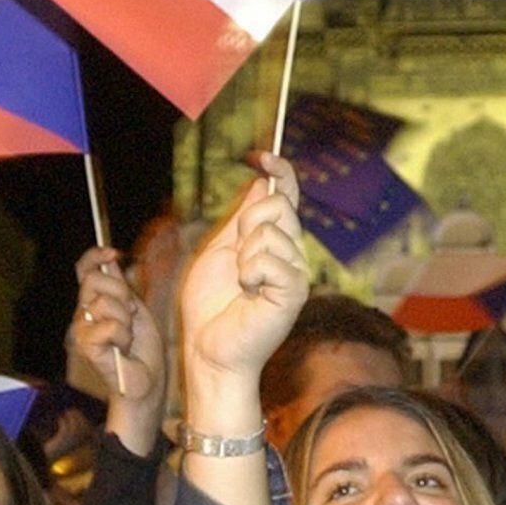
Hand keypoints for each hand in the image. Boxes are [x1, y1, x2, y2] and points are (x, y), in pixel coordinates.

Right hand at [71, 247, 164, 401]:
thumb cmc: (141, 348)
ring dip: (125, 320)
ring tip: (127, 338)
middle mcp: (82, 313)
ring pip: (104, 302)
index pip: (84, 270)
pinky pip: (109, 326)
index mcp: (94, 301)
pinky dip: (123, 336)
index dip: (95, 256)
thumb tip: (110, 257)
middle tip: (131, 315)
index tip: (114, 253)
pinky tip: (122, 349)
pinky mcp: (85, 346)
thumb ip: (121, 286)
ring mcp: (81, 329)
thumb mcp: (134, 309)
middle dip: (121, 293)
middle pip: (94, 280)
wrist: (146, 380)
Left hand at [178, 157, 306, 407]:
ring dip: (243, 256)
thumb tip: (262, 181)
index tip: (262, 157)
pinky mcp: (294, 290)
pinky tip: (250, 294)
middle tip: (236, 260)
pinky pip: (269, 259)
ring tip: (242, 285)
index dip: (280, 172)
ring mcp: (296, 271)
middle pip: (277, 205)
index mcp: (274, 241)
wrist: (209, 347)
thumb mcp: (220, 249)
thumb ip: (242, 218)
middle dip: (247, 224)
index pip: (286, 196)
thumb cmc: (211, 304)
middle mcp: (291, 252)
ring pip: (269, 232)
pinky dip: (250, 273)